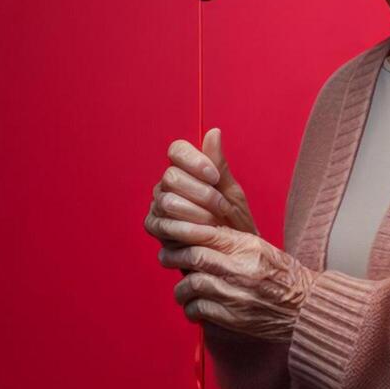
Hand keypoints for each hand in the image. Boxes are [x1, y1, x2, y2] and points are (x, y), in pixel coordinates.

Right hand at [144, 129, 260, 273]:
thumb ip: (219, 165)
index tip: (214, 177)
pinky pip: (162, 225)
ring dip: (196, 213)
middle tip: (221, 207)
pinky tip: (203, 235)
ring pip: (166, 202)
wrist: (234, 256)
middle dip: (201, 193)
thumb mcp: (231, 192)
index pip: (177, 150)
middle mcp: (166, 186)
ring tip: (215, 223)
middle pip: (171, 177)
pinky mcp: (155, 230)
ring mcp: (157, 208)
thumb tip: (214, 132)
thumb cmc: (234, 223)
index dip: (193, 161)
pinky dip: (186, 230)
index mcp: (185, 170)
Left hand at [156, 220, 320, 342]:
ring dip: (181, 288)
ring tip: (183, 289)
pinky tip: (196, 307)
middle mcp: (240, 270)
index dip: (183, 233)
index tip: (173, 234)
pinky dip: (191, 309)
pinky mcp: (232, 319)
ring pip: (191, 286)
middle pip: (193, 257)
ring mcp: (235, 296)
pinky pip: (198, 311)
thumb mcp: (263, 249)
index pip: (206, 234)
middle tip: (166, 257)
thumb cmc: (285, 276)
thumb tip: (201, 235)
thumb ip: (234, 242)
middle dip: (173, 256)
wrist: (306, 309)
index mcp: (249, 248)